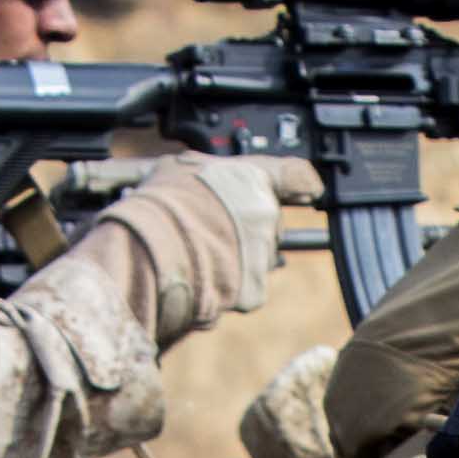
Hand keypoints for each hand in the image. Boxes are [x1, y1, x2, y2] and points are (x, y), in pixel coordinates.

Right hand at [134, 152, 295, 333]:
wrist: (150, 252)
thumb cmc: (158, 206)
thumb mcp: (179, 167)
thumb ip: (207, 170)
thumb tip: (203, 173)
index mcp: (253, 178)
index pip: (295, 174)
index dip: (302, 182)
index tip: (308, 190)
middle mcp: (265, 215)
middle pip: (270, 222)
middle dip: (248, 227)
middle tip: (212, 227)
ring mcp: (262, 254)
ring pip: (257, 257)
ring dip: (236, 256)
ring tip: (199, 253)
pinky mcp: (253, 291)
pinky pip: (246, 288)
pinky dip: (228, 286)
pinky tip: (202, 276)